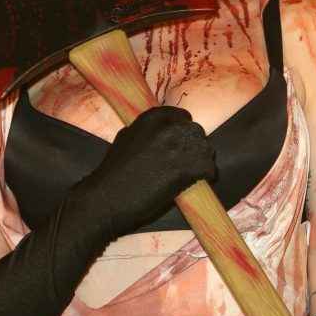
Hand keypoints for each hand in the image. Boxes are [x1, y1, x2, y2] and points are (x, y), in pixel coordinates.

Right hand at [74, 104, 216, 240]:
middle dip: (193, 147)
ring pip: (206, 149)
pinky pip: (209, 168)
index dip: (182, 133)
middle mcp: (168, 127)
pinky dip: (206, 177)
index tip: (180, 145)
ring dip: (201, 161)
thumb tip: (160, 134)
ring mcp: (178, 146)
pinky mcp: (187, 168)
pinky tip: (194, 184)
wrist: (106, 199)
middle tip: (185, 163)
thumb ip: (146, 132)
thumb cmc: (112, 174)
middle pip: (196, 132)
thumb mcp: (126, 139)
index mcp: (151, 117)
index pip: (182, 116)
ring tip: (190, 175)